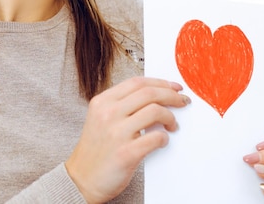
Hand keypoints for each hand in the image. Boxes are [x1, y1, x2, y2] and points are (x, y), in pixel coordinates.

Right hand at [65, 77, 190, 203]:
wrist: (80, 181)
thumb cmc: (97, 150)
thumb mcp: (102, 118)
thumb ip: (124, 105)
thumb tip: (159, 95)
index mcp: (102, 102)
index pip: (138, 82)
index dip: (161, 82)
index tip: (175, 87)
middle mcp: (108, 114)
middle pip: (149, 93)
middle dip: (172, 95)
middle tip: (182, 102)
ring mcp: (116, 133)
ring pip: (155, 111)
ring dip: (170, 117)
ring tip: (172, 125)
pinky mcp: (125, 153)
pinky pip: (156, 137)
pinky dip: (164, 138)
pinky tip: (163, 141)